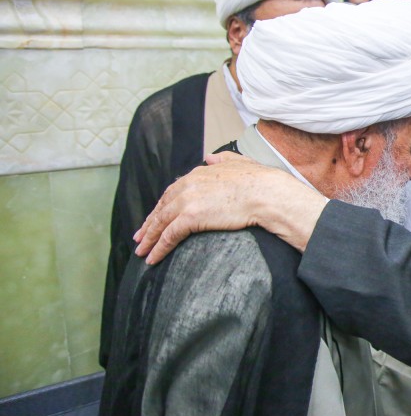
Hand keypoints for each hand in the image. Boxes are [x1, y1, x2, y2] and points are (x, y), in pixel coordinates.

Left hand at [134, 152, 325, 263]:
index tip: (155, 218)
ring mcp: (187, 201)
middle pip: (162, 207)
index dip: (162, 207)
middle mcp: (187, 185)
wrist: (266, 192)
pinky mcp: (190, 217)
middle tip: (140, 238)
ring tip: (142, 252)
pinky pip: (169, 236)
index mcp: (198, 174)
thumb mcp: (240, 163)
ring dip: (149, 239)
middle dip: (149, 224)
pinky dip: (159, 248)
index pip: (172, 192)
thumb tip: (209, 157)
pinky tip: (153, 259)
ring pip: (161, 223)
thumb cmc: (259, 181)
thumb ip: (222, 159)